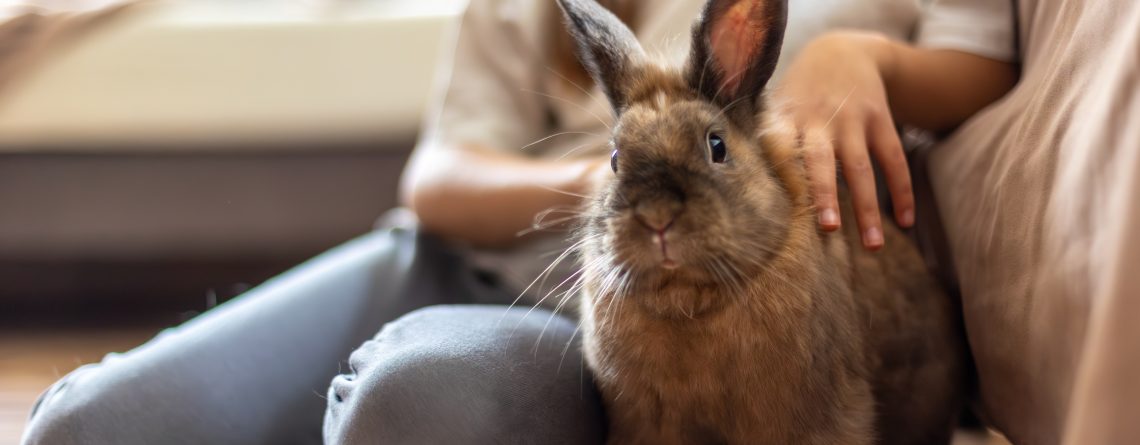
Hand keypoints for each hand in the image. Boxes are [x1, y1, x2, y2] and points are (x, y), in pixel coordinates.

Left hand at [773, 31, 913, 249]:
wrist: (842, 51)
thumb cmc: (798, 96)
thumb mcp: (775, 108)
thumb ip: (766, 146)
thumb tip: (742, 199)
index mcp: (787, 120)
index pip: (781, 151)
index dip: (781, 176)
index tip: (777, 210)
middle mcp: (820, 120)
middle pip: (822, 161)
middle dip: (825, 194)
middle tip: (829, 230)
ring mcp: (853, 120)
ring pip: (862, 168)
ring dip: (868, 208)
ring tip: (872, 246)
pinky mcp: (880, 120)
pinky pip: (894, 159)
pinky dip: (902, 191)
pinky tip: (905, 222)